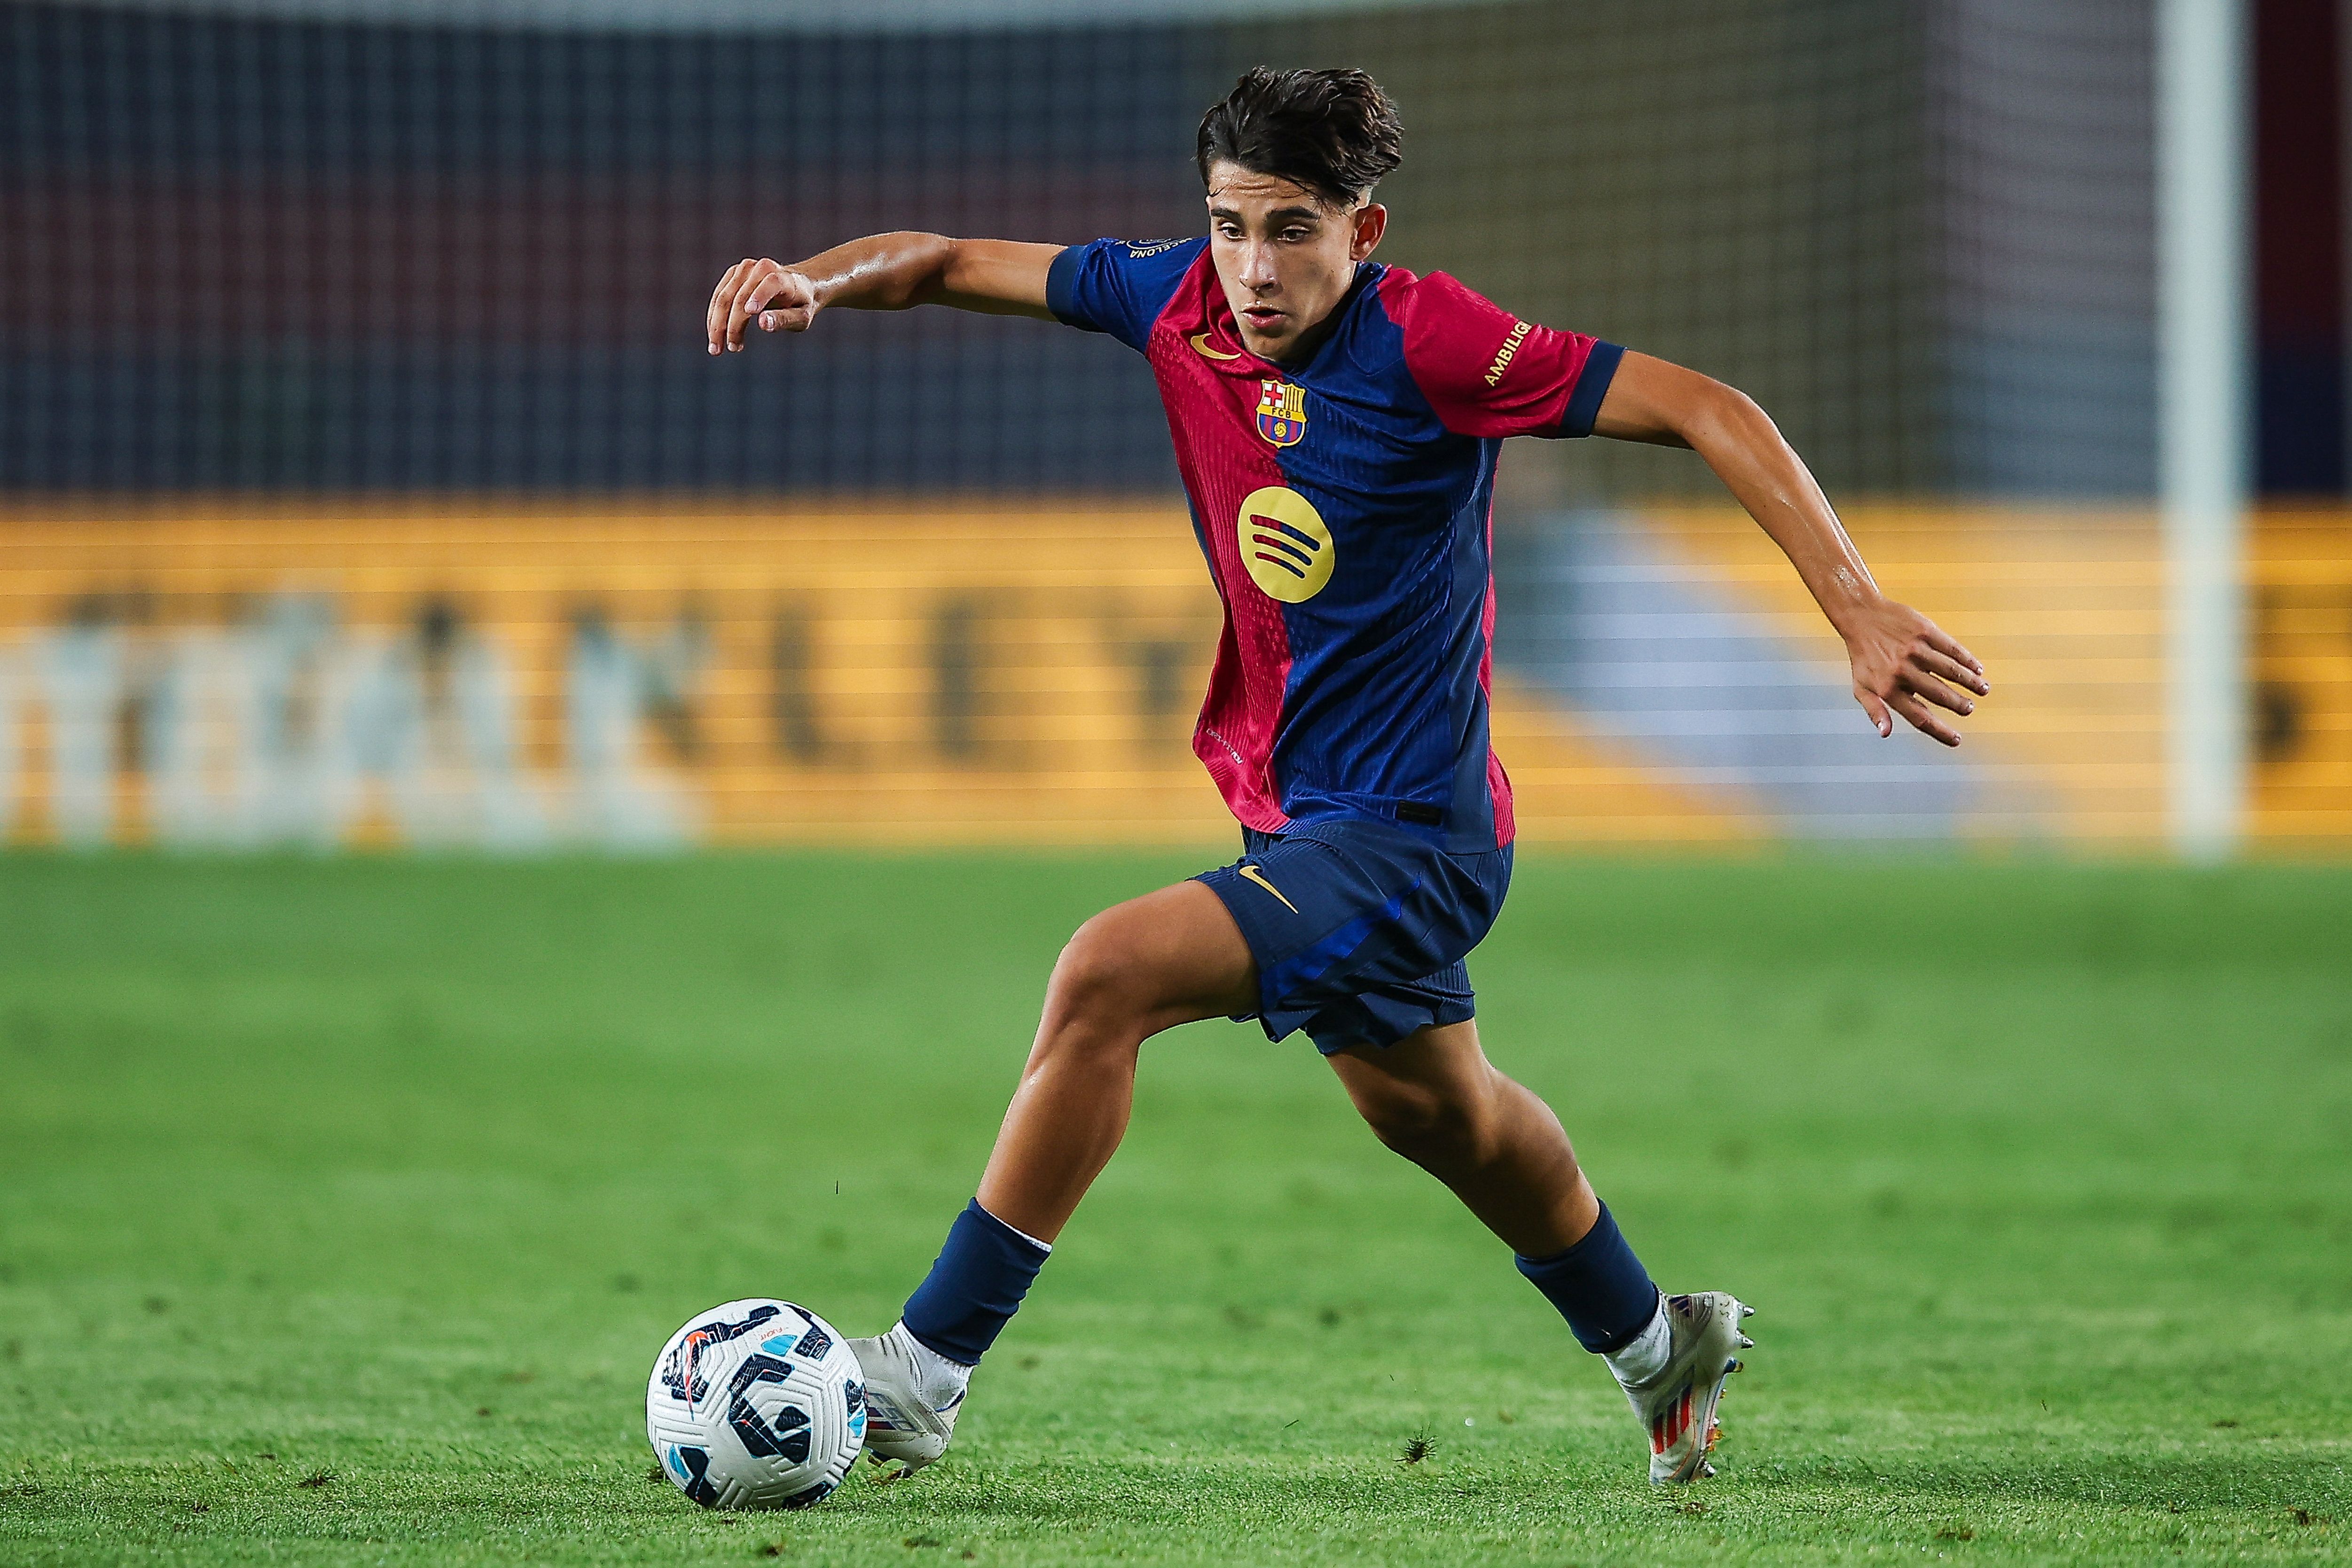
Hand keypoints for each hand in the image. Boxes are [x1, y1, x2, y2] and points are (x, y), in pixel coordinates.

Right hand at [706, 258, 818, 353]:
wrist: (797, 285)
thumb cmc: (800, 304)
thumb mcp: (801, 317)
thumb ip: (784, 319)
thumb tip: (762, 323)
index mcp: (780, 276)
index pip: (768, 285)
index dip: (758, 297)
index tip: (749, 314)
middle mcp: (759, 268)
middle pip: (738, 297)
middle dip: (729, 325)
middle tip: (726, 349)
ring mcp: (743, 269)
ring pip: (722, 298)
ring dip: (716, 325)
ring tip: (717, 348)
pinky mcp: (732, 275)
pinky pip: (718, 297)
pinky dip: (714, 317)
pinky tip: (716, 336)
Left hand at [1841, 597, 1987, 746]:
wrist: (1861, 616)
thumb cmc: (1863, 657)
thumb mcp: (1861, 687)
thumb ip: (1875, 711)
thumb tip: (1885, 734)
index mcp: (1887, 689)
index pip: (1920, 717)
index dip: (1940, 731)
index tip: (1956, 740)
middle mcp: (1902, 671)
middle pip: (1940, 694)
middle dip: (1960, 705)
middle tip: (1969, 709)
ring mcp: (1915, 650)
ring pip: (1951, 670)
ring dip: (1971, 682)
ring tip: (1983, 690)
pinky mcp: (1924, 631)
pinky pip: (1952, 648)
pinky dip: (1968, 660)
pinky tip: (1978, 668)